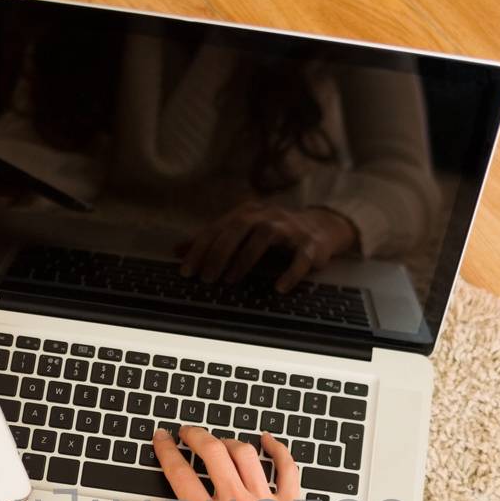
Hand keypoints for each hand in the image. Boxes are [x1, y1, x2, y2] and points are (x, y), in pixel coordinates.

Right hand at [130, 427, 333, 500]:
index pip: (180, 473)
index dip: (166, 451)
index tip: (162, 440)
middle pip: (213, 452)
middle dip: (195, 435)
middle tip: (187, 432)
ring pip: (246, 455)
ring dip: (227, 442)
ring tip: (218, 443)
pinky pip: (287, 468)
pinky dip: (278, 449)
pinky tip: (268, 441)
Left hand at [178, 202, 358, 291]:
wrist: (322, 227)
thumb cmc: (275, 233)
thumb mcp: (242, 232)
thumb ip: (212, 240)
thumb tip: (177, 250)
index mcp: (249, 212)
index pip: (219, 227)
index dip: (200, 248)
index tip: (186, 270)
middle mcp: (268, 215)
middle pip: (239, 227)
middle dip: (219, 252)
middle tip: (206, 278)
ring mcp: (291, 229)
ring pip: (265, 236)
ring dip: (245, 259)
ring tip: (230, 280)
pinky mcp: (312, 245)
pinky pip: (301, 258)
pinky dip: (290, 273)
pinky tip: (278, 288)